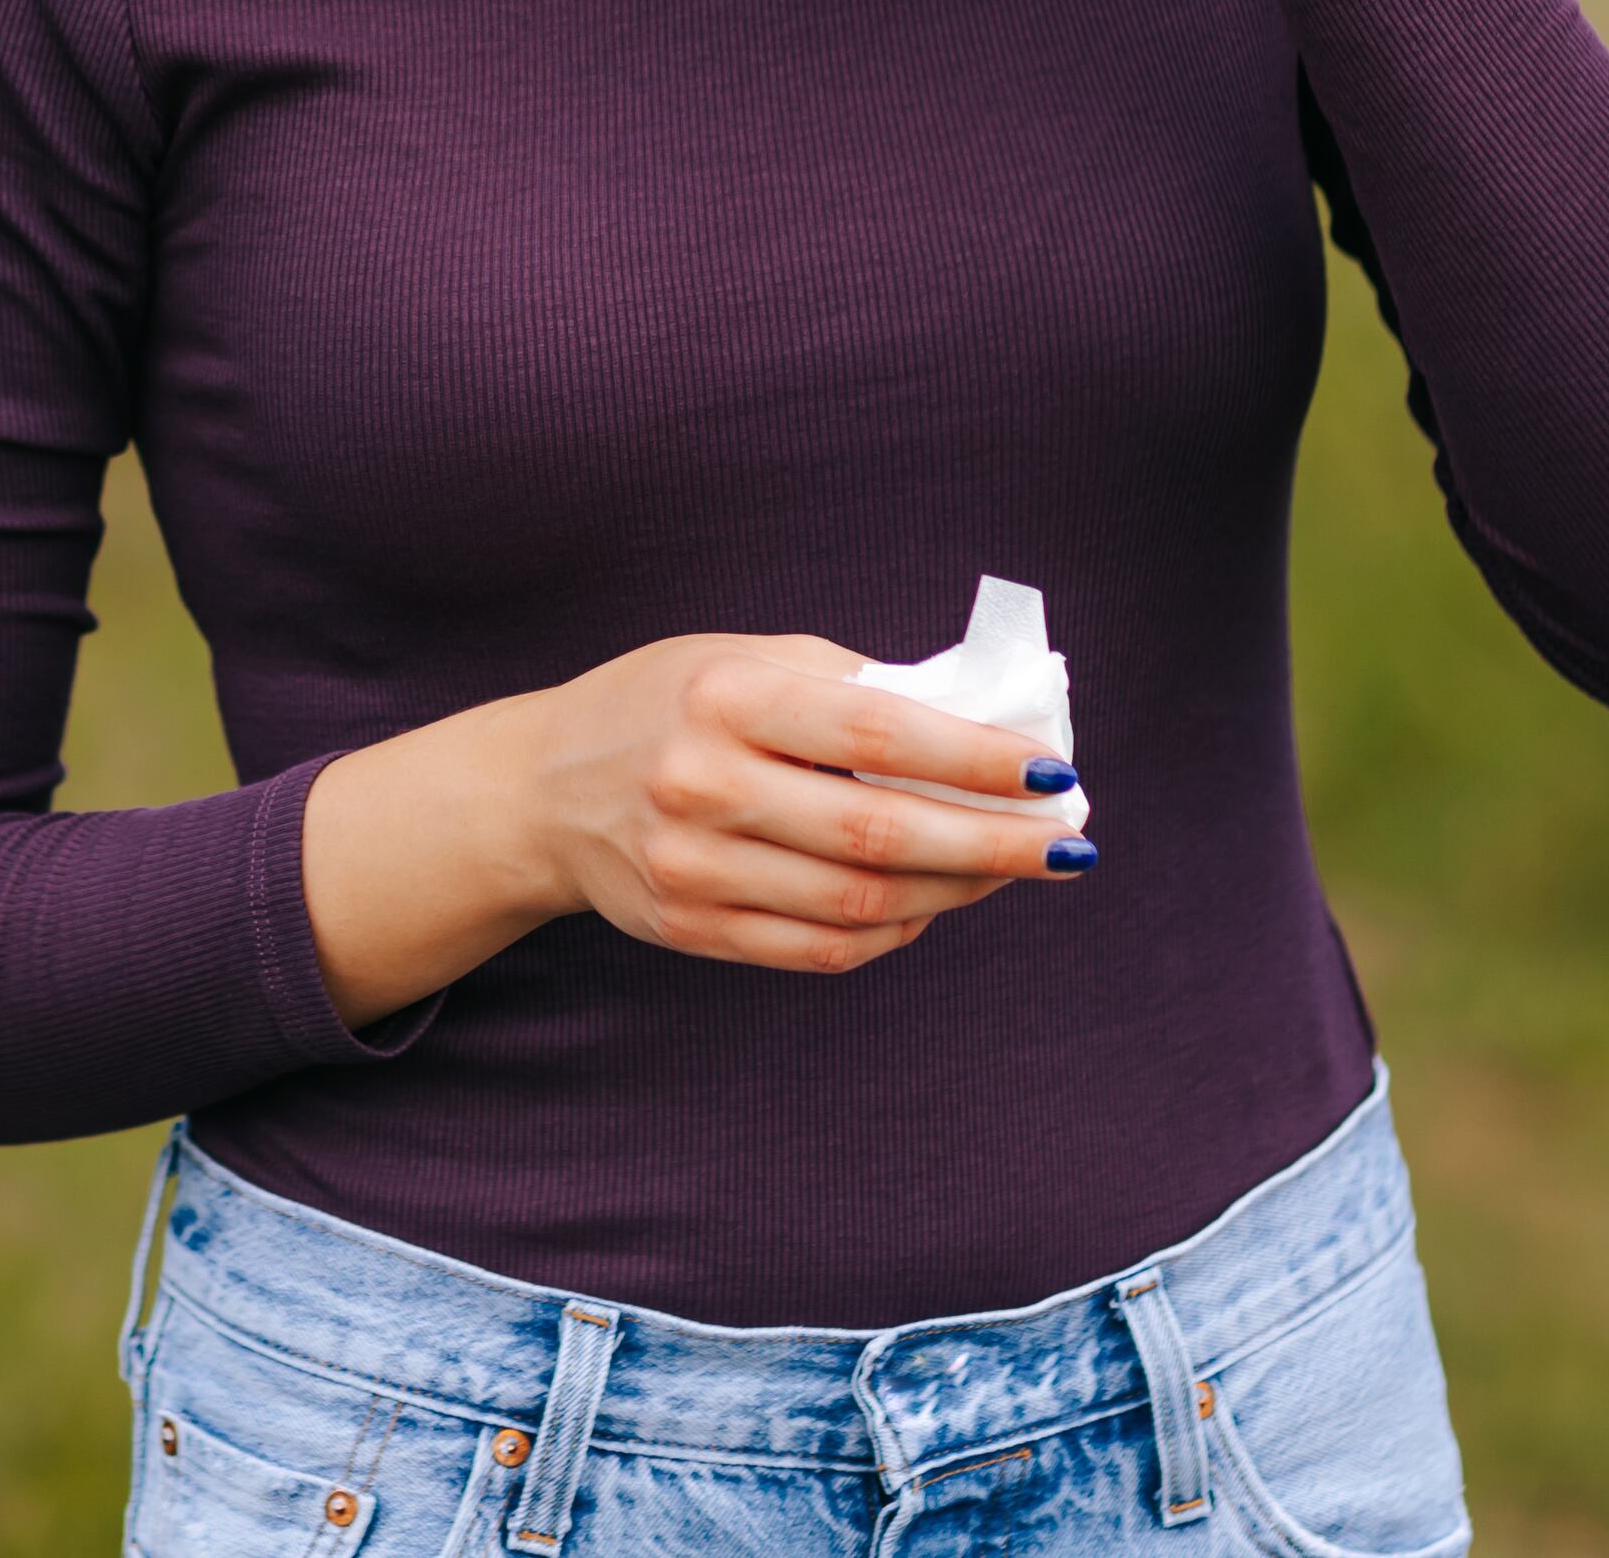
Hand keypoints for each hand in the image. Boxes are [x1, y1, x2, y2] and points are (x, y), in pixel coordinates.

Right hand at [302, 633, 1092, 1029]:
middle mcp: (703, 782)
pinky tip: (933, 905)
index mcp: (726, 696)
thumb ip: (852, 687)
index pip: (879, 734)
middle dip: (993, 844)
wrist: (539, 789)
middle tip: (1069, 844)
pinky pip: (823, 948)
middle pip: (880, 834)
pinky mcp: (691, 929)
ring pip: (862, 903)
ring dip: (957, 893)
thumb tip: (984, 725)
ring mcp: (692, 867)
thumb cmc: (667, 704)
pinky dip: (895, 932)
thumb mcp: (744, 659)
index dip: (977, 759)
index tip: (1054, 774)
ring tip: (1011, 870)